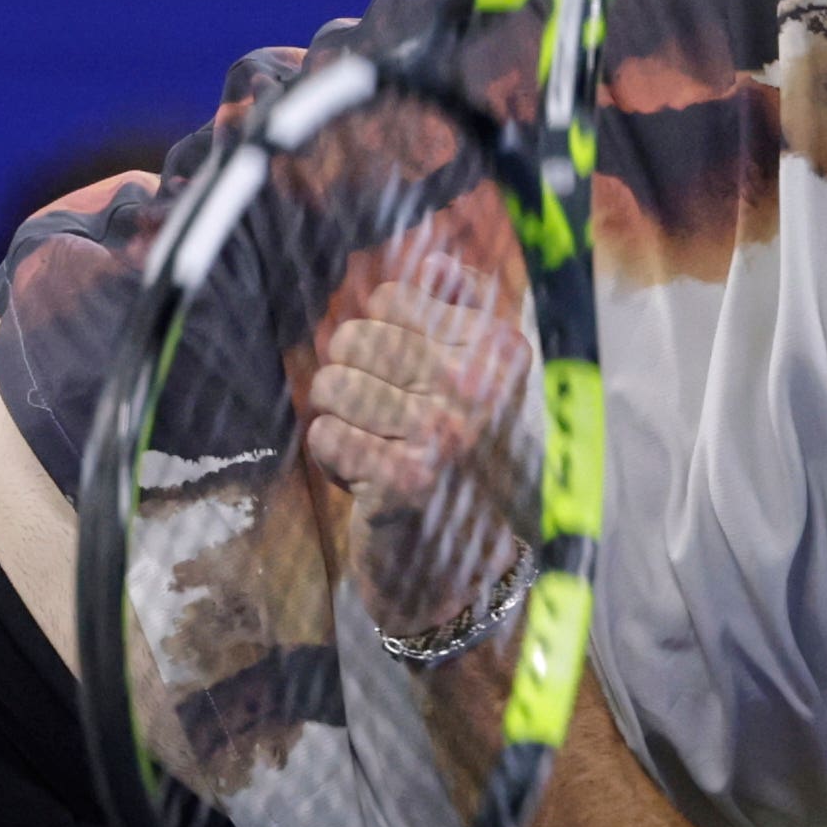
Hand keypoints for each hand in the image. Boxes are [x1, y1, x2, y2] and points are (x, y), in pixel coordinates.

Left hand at [305, 254, 539, 639]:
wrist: (466, 564)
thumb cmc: (464, 458)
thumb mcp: (485, 377)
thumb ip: (464, 310)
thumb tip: (433, 262)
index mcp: (502, 347)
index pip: (393, 298)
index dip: (386, 339)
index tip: (417, 384)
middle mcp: (479, 385)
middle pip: (353, 337)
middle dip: (354, 379)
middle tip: (392, 424)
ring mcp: (444, 432)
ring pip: (330, 384)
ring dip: (341, 420)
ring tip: (380, 449)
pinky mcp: (405, 478)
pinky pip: (323, 435)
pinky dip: (333, 459)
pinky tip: (368, 480)